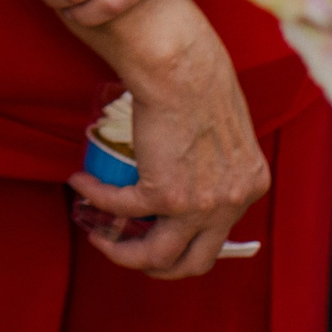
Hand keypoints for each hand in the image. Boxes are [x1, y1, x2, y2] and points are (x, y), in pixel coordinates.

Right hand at [69, 0, 269, 276]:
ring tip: (101, 237)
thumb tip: (187, 165)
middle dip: (158, 265)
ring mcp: (199, 204)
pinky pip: (121, 208)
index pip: (221, 233)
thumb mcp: (226, 128)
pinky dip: (96, 199)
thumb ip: (217, 157)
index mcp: (250, 185)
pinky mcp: (164, 194)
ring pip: (157, 256)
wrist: (182, 66)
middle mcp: (231, 203)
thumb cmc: (201, 78)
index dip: (186, 236)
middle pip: (195, 262)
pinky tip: (81, 184)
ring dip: (123, 253)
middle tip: (131, 248)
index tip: (159, 225)